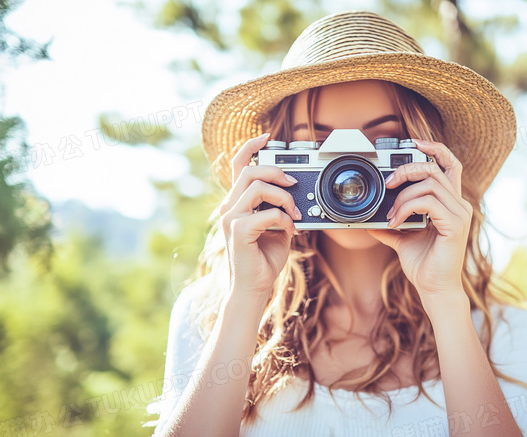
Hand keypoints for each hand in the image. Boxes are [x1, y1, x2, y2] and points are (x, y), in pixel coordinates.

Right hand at [219, 133, 302, 302]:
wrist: (254, 287)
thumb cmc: (264, 259)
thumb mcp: (277, 226)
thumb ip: (280, 207)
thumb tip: (296, 193)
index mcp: (237, 203)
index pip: (238, 165)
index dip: (250, 147)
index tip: (267, 137)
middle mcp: (230, 207)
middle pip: (249, 171)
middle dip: (276, 172)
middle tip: (294, 184)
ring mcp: (231, 218)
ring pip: (257, 188)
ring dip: (284, 197)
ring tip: (295, 212)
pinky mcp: (238, 231)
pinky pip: (266, 213)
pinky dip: (284, 219)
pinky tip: (290, 231)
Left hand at [367, 139, 471, 304]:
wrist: (434, 289)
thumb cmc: (424, 265)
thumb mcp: (402, 239)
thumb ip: (391, 224)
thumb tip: (370, 218)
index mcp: (450, 203)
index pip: (449, 164)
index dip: (434, 148)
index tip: (413, 142)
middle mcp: (459, 204)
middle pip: (435, 168)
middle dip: (408, 168)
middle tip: (388, 181)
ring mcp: (460, 213)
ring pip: (429, 184)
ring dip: (403, 195)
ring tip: (390, 213)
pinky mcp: (455, 224)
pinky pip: (428, 202)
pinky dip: (407, 208)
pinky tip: (396, 221)